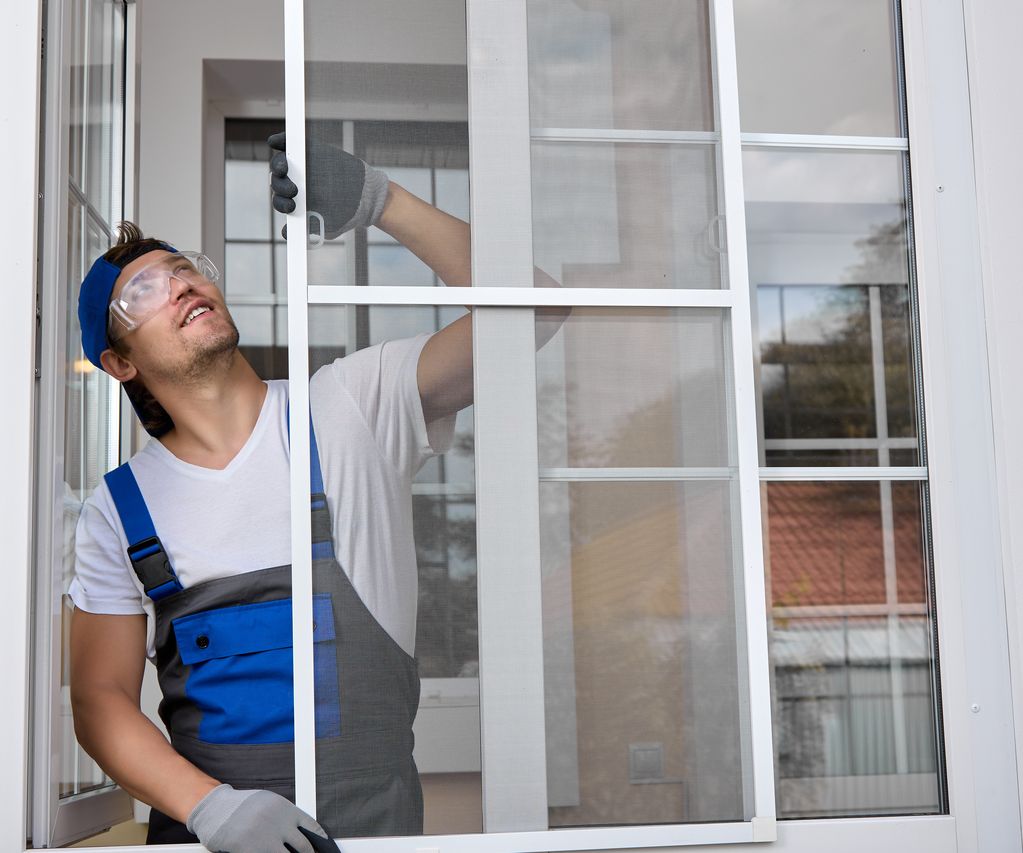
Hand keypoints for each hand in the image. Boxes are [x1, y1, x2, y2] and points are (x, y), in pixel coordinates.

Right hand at [187, 784, 340, 852]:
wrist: (214, 808)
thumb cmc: (242, 806)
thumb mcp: (270, 804)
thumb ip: (287, 818)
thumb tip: (305, 834)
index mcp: (286, 809)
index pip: (313, 829)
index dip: (321, 843)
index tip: (323, 851)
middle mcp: (278, 823)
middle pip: (303, 848)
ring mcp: (264, 838)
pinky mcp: (249, 850)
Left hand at [268, 130, 389, 238]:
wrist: (366, 197)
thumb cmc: (345, 213)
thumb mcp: (327, 226)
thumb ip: (307, 229)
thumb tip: (285, 233)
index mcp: (296, 201)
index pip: (280, 200)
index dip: (281, 203)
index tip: (291, 206)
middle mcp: (294, 183)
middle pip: (278, 181)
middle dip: (281, 186)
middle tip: (292, 191)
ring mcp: (299, 166)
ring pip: (281, 163)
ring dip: (278, 165)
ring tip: (285, 168)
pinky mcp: (306, 150)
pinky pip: (286, 143)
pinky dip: (279, 141)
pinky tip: (275, 142)